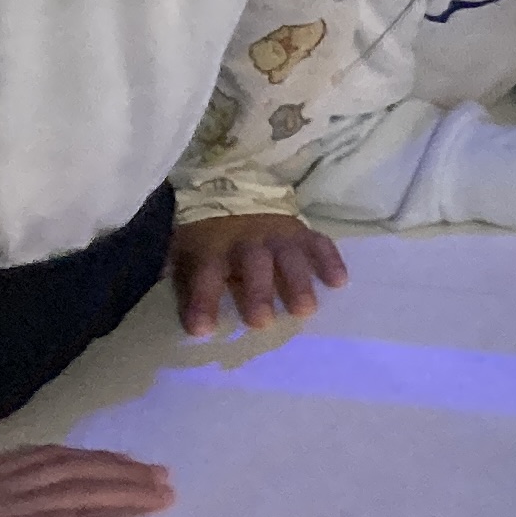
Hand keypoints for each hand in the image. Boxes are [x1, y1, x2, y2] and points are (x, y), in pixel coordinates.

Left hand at [171, 210, 349, 339]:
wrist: (232, 186)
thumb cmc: (207, 233)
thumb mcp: (183, 251)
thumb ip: (182, 279)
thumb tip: (177, 311)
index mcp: (212, 247)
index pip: (205, 275)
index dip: (203, 301)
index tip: (202, 330)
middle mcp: (247, 241)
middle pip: (253, 265)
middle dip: (258, 292)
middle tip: (262, 321)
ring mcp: (278, 234)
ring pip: (288, 257)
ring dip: (298, 282)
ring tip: (306, 309)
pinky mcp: (301, 231)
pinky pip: (319, 244)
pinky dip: (329, 261)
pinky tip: (338, 282)